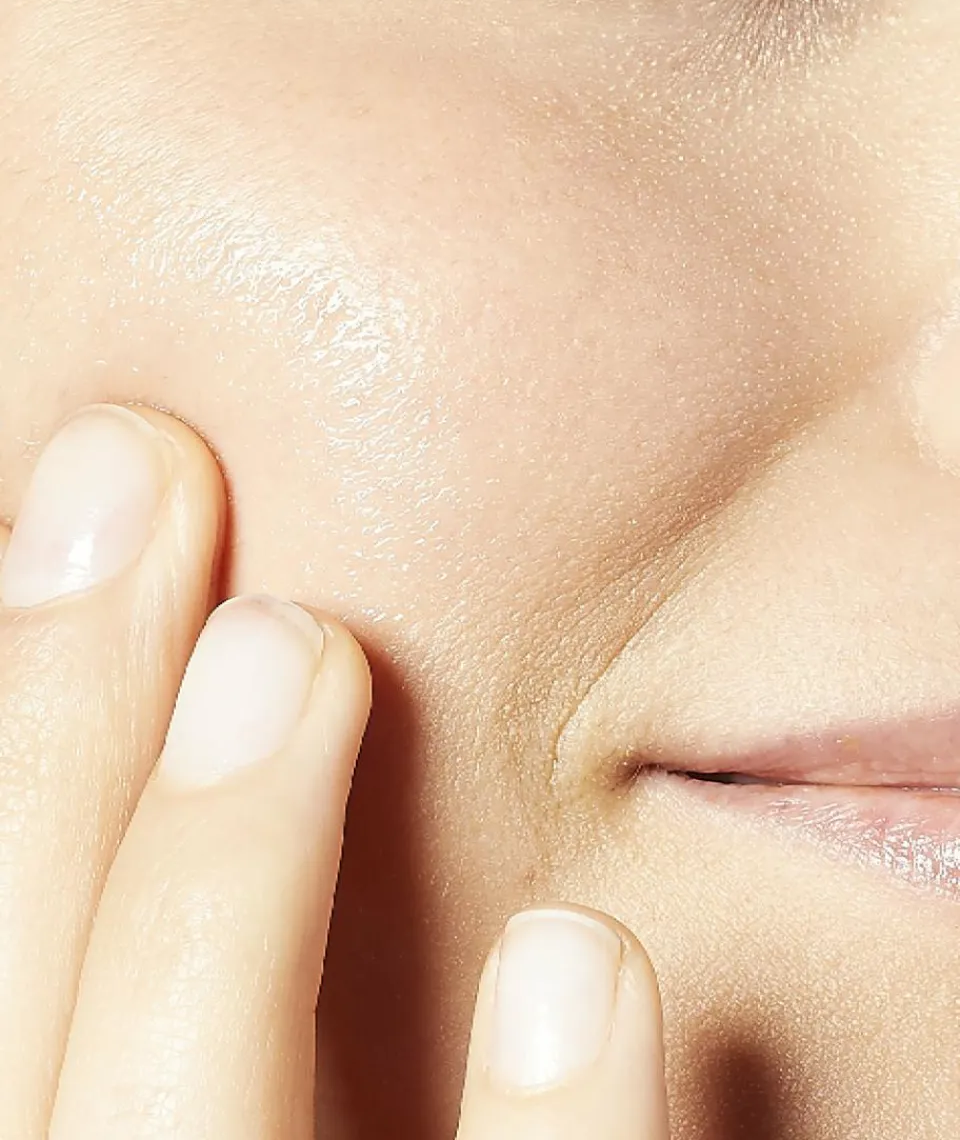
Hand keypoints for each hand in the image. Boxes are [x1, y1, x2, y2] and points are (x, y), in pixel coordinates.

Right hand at [0, 403, 669, 1138]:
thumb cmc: (243, 1136)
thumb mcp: (159, 1063)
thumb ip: (160, 952)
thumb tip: (202, 672)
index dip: (24, 728)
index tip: (100, 486)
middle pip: (49, 1058)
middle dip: (58, 748)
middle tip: (148, 475)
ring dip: (219, 900)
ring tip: (304, 644)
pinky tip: (583, 955)